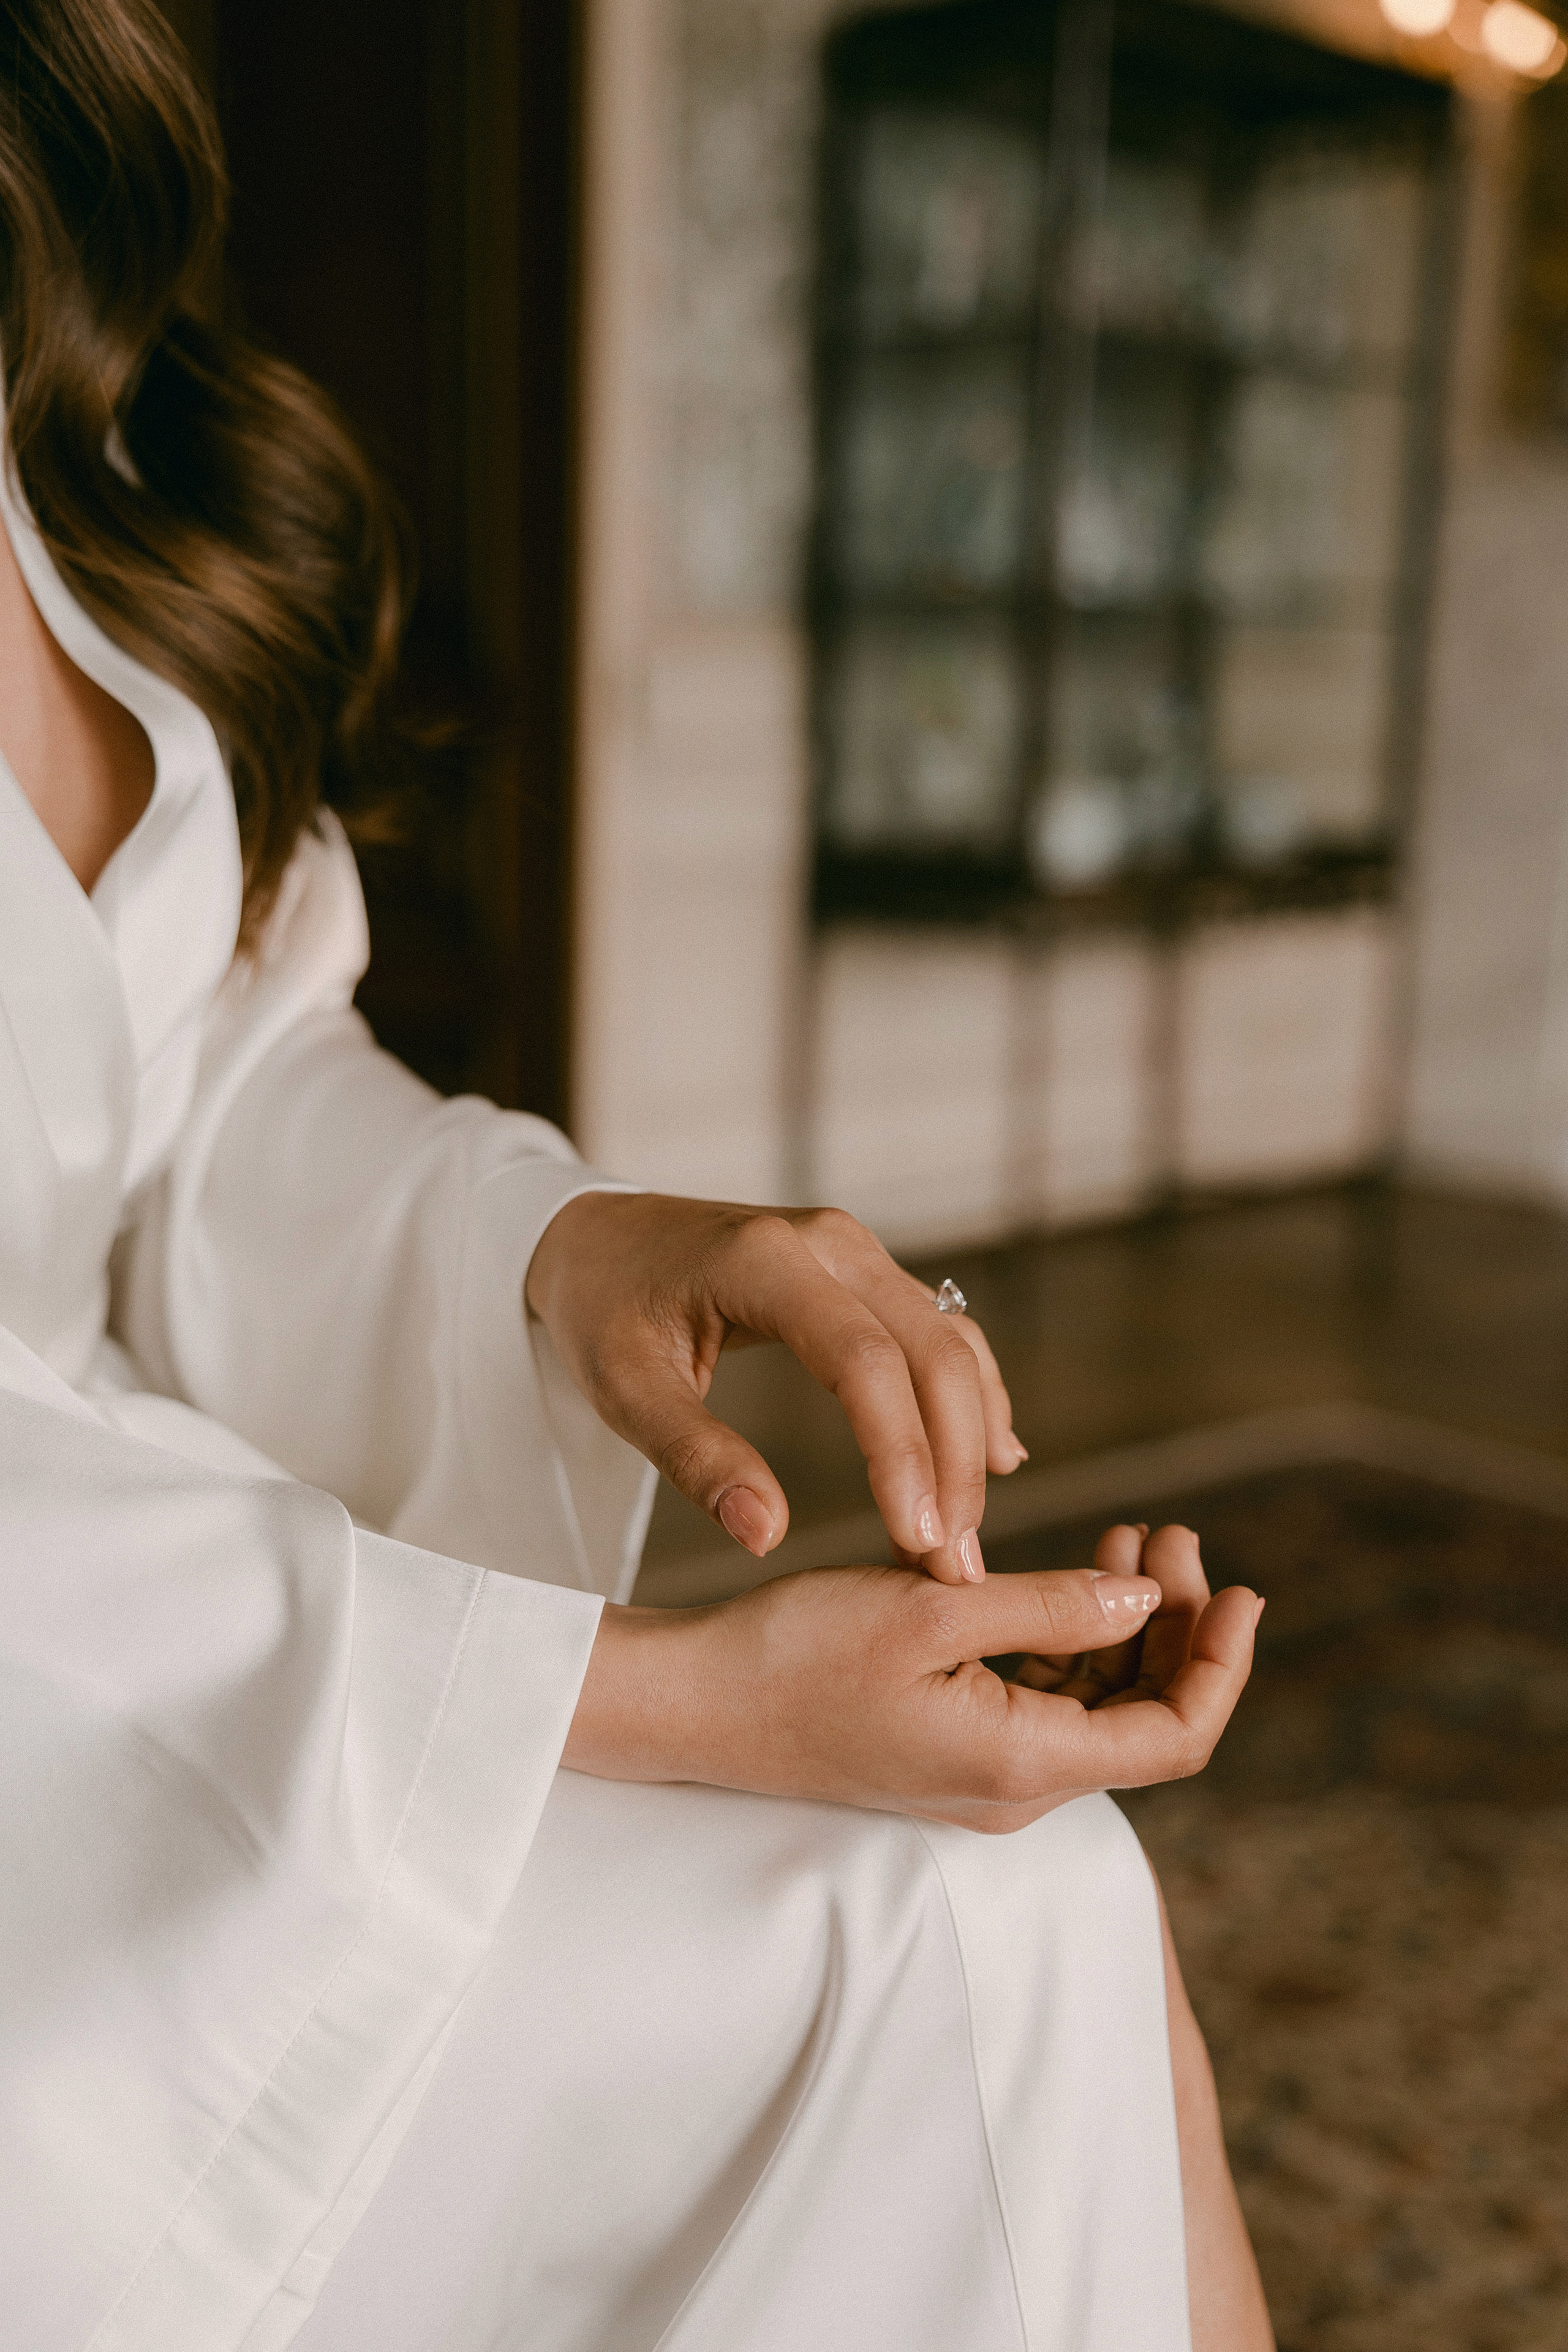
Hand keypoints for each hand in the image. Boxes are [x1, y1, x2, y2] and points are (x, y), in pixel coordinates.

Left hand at [526, 1193, 1025, 1584]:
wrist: (597, 1237)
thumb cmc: (602, 1309)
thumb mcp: (623, 1388)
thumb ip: (694, 1457)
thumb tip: (765, 1536)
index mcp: (764, 1260)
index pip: (863, 1359)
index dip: (901, 1452)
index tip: (917, 1540)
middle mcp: (830, 1243)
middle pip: (931, 1350)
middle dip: (955, 1461)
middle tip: (956, 1564)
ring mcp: (856, 1252)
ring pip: (950, 1342)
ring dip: (971, 1438)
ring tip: (966, 1536)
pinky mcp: (866, 1272)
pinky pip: (941, 1331)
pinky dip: (972, 1395)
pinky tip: (996, 1458)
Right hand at [562, 1542, 1262, 1830]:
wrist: (696, 1705)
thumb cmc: (796, 1653)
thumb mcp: (930, 1608)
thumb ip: (1048, 1607)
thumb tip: (1145, 1594)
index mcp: (1020, 1764)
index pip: (1174, 1736)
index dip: (1222, 1665)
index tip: (1241, 1585)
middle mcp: (1014, 1788)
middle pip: (1145, 1721)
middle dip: (1177, 1627)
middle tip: (1172, 1531)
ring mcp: (982, 1774)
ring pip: (1098, 1710)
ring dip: (1128, 1627)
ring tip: (1133, 1534)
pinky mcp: (951, 1749)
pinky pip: (1046, 1704)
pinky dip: (1075, 1643)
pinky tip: (1070, 1576)